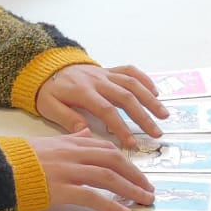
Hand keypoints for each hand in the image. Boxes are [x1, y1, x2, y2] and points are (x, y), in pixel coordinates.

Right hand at [32, 134, 155, 210]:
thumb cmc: (18, 159)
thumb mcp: (47, 142)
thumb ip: (68, 138)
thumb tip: (84, 131)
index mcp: (70, 143)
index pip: (107, 149)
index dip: (126, 161)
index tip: (138, 173)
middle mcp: (72, 154)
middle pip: (113, 161)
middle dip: (135, 175)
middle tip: (148, 189)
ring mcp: (67, 171)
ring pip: (108, 178)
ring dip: (130, 190)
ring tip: (143, 201)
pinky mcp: (60, 190)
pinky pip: (92, 197)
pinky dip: (111, 205)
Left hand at [36, 62, 167, 147]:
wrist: (47, 67)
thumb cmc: (49, 91)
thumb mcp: (49, 107)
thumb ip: (67, 118)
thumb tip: (86, 131)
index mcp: (83, 92)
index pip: (107, 111)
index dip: (121, 127)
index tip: (132, 143)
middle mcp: (98, 80)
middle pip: (126, 97)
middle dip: (143, 116)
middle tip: (156, 133)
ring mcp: (105, 73)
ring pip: (133, 84)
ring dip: (150, 99)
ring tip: (164, 116)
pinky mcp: (109, 70)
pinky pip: (130, 71)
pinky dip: (145, 79)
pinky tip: (156, 92)